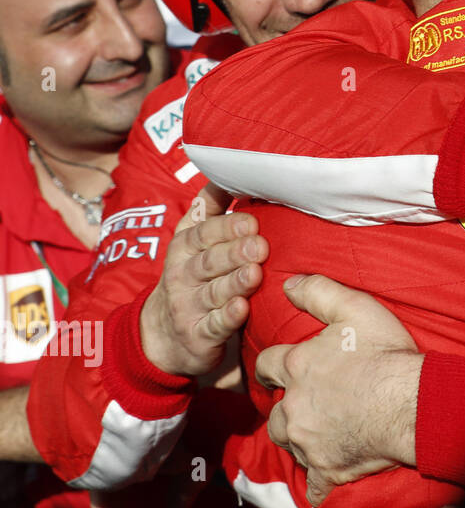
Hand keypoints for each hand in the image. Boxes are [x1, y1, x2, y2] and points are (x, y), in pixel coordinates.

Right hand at [139, 187, 267, 376]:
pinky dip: (227, 318)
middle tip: (259, 245)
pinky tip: (242, 309)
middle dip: (234, 252)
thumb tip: (223, 171)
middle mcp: (183, 275)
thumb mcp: (192, 242)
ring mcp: (189, 307)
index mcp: (184, 248)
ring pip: (214, 292)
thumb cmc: (191, 277)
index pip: (203, 234)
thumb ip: (208, 210)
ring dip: (235, 282)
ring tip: (255, 273)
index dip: (226, 227)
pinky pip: (214, 326)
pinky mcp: (198, 335)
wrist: (162, 335)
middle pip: (209, 262)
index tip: (251, 221)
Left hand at [256, 275, 421, 507]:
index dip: (276, 365)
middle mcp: (293, 404)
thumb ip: (319, 292)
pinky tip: (327, 475)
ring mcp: (307, 439)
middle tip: (309, 405)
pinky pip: (313, 483)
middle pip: (274, 410)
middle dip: (287, 407)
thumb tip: (289, 283)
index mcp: (297, 366)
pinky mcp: (326, 467)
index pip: (268, 364)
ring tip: (321, 433)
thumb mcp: (356, 308)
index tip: (285, 368)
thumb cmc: (385, 355)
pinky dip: (318, 480)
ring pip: (289, 443)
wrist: (410, 402)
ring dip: (300, 438)